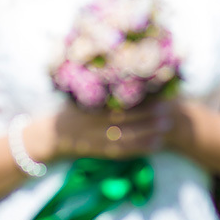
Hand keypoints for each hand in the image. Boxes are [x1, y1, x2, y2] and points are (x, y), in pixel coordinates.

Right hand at [28, 102, 177, 162]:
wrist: (52, 135)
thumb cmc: (72, 109)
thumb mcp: (80, 95)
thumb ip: (99, 87)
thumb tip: (124, 68)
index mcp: (89, 107)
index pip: (116, 104)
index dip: (137, 100)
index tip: (156, 93)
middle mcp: (93, 124)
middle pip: (124, 120)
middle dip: (147, 116)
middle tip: (168, 109)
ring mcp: (97, 140)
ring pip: (127, 137)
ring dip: (149, 132)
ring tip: (167, 125)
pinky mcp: (101, 151)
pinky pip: (124, 151)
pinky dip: (141, 148)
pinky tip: (157, 144)